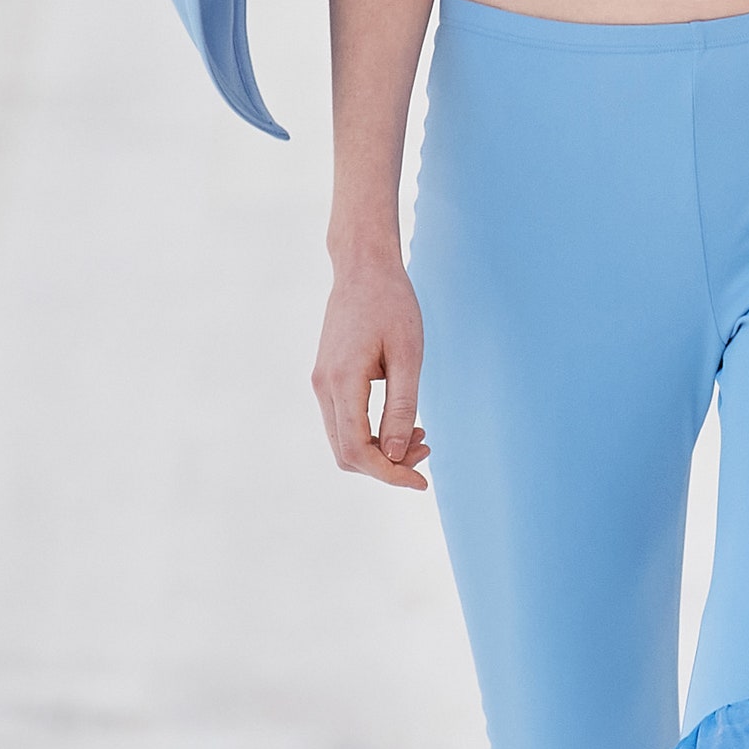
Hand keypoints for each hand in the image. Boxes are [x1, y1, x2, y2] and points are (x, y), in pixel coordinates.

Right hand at [312, 249, 429, 490]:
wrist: (363, 267)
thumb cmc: (391, 304)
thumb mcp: (408, 355)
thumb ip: (401, 407)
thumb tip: (392, 456)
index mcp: (342, 381)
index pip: (357, 450)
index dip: (388, 473)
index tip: (421, 482)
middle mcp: (324, 386)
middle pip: (347, 453)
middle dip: (387, 463)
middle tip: (427, 448)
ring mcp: (322, 382)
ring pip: (344, 440)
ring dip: (381, 450)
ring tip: (421, 435)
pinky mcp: (327, 377)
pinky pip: (344, 421)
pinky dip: (372, 432)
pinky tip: (403, 422)